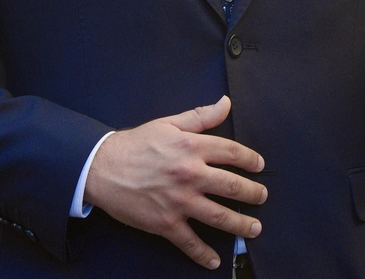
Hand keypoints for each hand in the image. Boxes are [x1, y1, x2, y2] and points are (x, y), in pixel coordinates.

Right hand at [84, 96, 266, 269]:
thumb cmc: (135, 144)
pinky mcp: (165, 223)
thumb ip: (201, 117)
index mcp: (192, 147)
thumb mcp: (169, 124)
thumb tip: (225, 104)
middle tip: (262, 197)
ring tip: (254, 228)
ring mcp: (179, 201)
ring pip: (219, 216)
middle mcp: (190, 174)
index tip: (259, 166)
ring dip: (241, 224)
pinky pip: (189, 242)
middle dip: (253, 194)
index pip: (232, 153)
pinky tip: (214, 260)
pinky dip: (203, 254)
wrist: (102, 168)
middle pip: (233, 186)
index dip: (251, 160)